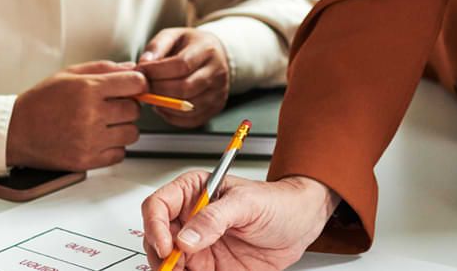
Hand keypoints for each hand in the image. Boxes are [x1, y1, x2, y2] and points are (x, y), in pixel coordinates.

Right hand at [7, 61, 148, 170]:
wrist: (16, 131)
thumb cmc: (41, 101)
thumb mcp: (69, 75)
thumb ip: (103, 68)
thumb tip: (132, 68)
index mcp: (88, 88)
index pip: (136, 84)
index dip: (138, 84)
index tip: (133, 88)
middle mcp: (92, 114)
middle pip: (135, 110)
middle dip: (128, 106)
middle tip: (111, 107)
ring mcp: (90, 140)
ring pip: (132, 133)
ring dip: (123, 128)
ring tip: (104, 124)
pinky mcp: (87, 160)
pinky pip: (120, 154)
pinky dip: (114, 148)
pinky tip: (99, 139)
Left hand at [138, 28, 230, 126]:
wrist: (215, 55)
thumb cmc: (190, 45)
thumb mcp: (173, 36)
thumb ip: (156, 47)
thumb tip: (143, 66)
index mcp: (207, 50)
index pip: (181, 65)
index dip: (157, 71)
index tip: (141, 71)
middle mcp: (218, 72)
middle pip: (185, 88)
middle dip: (158, 90)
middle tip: (144, 87)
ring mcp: (219, 92)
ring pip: (188, 107)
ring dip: (164, 105)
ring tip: (152, 95)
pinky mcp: (217, 107)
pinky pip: (191, 120)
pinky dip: (172, 117)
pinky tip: (163, 106)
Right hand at [140, 173, 333, 270]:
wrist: (300, 226)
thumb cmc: (277, 203)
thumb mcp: (248, 203)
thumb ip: (215, 217)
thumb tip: (187, 238)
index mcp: (193, 193)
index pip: (158, 206)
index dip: (156, 226)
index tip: (168, 245)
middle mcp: (190, 220)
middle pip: (157, 238)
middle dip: (160, 256)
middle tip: (172, 268)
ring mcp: (197, 246)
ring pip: (168, 262)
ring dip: (170, 270)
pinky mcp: (208, 267)